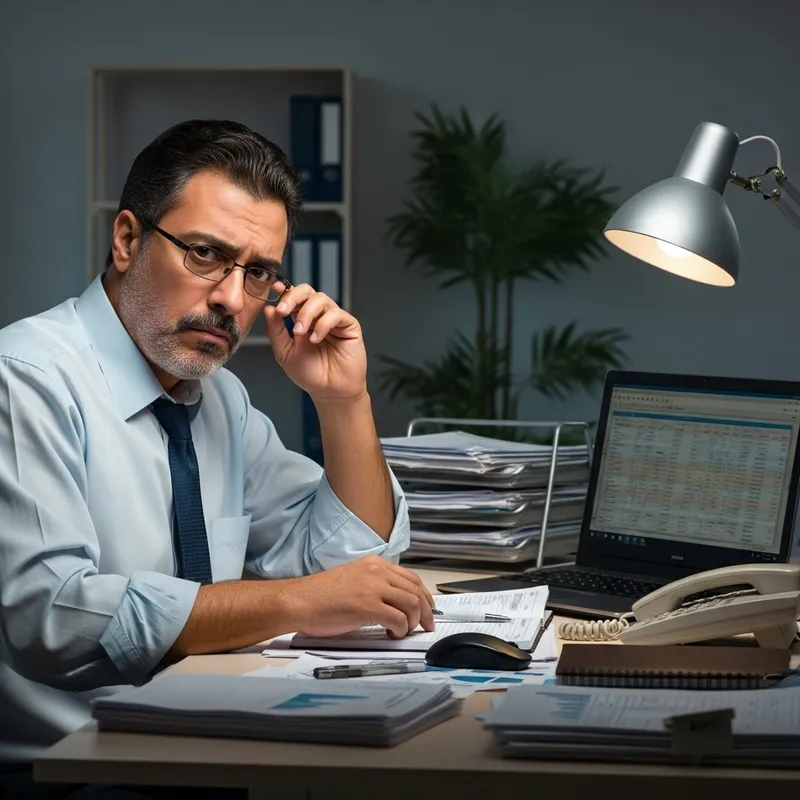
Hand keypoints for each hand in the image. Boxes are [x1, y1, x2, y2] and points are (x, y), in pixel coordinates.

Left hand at [263, 283, 366, 400]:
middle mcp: (318, 316)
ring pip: (321, 299)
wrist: (330, 392)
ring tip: (300, 333)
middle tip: (283, 311)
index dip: (285, 291)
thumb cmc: (310, 375)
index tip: (275, 290)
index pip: (294, 297)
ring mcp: (334, 319)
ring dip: (306, 314)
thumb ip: (276, 331)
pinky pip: (336, 314)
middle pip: (308, 291)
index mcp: (302, 319)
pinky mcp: (349, 326)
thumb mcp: (285, 353)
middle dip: (293, 297)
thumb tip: (268, 309)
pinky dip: (322, 325)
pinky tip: (316, 339)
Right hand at [289, 555, 435, 638]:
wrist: (299, 601)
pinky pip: (398, 619)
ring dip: (413, 622)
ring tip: (404, 632)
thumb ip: (374, 585)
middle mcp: (377, 572)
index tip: (427, 609)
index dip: (424, 596)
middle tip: (426, 626)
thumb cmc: (320, 596)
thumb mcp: (353, 580)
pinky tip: (391, 634)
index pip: (411, 578)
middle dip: (426, 611)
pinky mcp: (368, 606)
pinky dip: (400, 630)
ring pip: (411, 604)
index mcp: (374, 564)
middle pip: (415, 590)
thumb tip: (395, 602)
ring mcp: (373, 588)